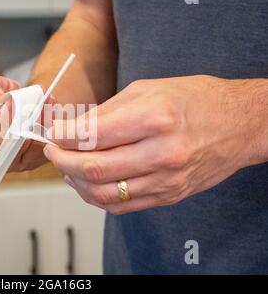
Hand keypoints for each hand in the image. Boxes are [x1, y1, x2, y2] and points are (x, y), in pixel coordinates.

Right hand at [0, 74, 53, 171]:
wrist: (24, 104)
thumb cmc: (0, 98)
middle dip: (5, 126)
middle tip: (19, 107)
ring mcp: (3, 162)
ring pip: (14, 151)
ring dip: (29, 126)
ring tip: (38, 105)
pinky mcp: (27, 162)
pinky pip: (37, 150)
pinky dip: (45, 129)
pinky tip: (49, 113)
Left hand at [44, 75, 253, 213]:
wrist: (240, 123)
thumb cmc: (196, 99)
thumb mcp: (147, 89)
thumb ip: (107, 112)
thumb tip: (73, 129)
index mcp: (154, 118)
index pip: (91, 134)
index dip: (62, 136)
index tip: (52, 133)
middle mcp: (161, 153)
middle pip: (93, 168)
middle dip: (62, 160)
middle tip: (53, 151)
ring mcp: (167, 179)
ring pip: (103, 193)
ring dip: (76, 181)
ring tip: (68, 167)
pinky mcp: (169, 195)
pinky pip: (122, 205)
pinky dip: (97, 196)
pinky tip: (89, 182)